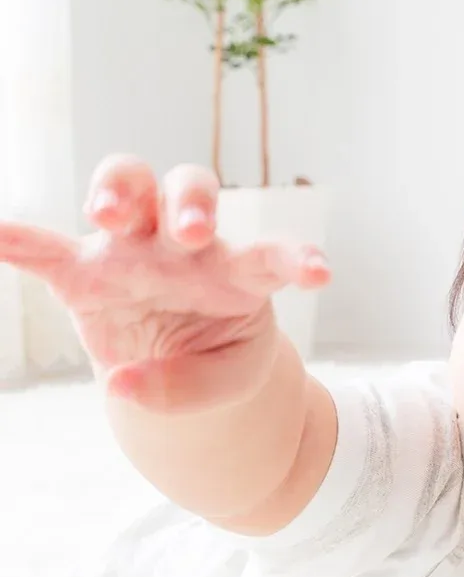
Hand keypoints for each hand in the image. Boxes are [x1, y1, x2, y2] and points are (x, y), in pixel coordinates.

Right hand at [0, 154, 328, 411]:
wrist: (176, 365)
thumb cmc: (217, 356)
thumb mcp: (225, 381)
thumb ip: (190, 388)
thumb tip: (121, 387)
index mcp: (238, 272)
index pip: (270, 255)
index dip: (295, 259)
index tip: (320, 275)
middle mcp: (186, 247)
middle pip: (189, 189)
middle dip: (189, 203)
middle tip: (189, 233)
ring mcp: (134, 252)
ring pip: (128, 189)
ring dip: (119, 191)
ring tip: (109, 216)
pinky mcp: (85, 273)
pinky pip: (48, 250)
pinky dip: (21, 241)